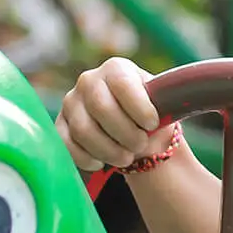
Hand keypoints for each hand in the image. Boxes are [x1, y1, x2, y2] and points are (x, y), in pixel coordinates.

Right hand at [55, 57, 174, 171]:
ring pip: (84, 129)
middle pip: (101, 108)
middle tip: (141, 145)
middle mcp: (89, 81)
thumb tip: (173, 103)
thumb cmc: (149, 113)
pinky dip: (85, 158)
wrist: (132, 129)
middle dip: (124, 132)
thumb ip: (164, 100)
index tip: (153, 124)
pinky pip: (66, 145)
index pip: (123, 84)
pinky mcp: (60, 126)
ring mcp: (71, 103)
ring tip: (127, 158)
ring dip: (108, 149)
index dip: (139, 106)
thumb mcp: (160, 103)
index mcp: (116, 68)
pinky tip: (101, 164)